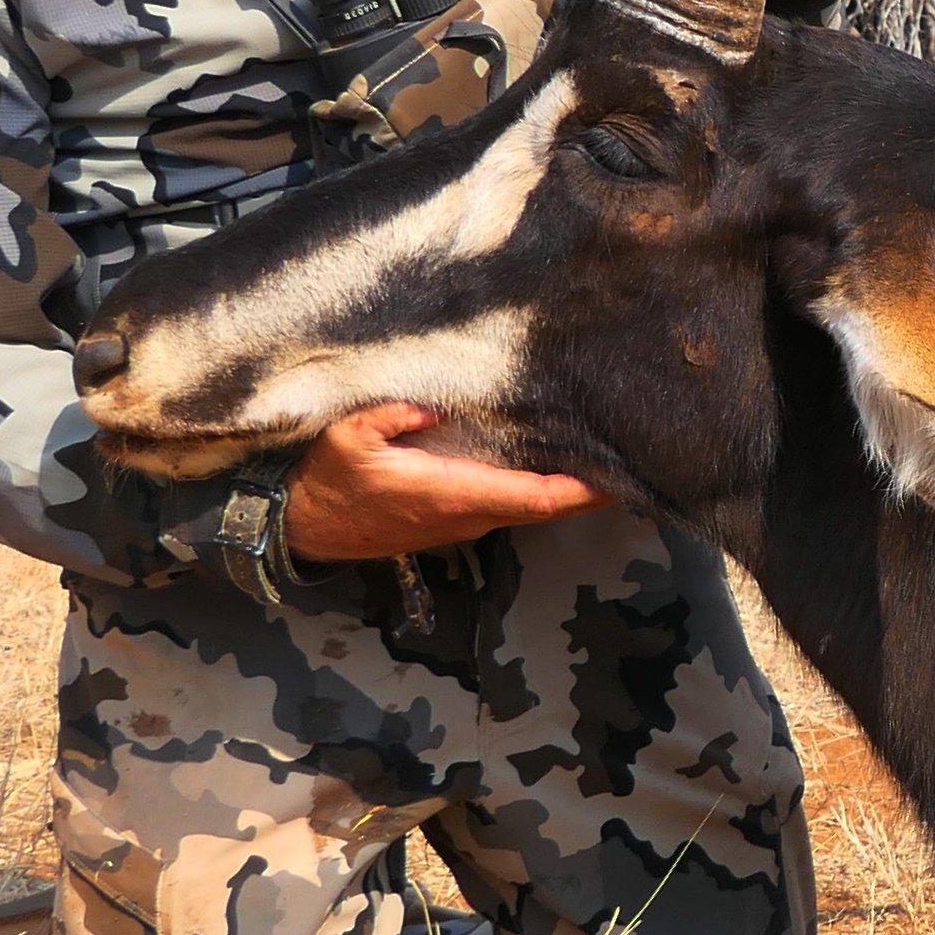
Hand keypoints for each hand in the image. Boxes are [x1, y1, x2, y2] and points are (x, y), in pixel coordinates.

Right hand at [281, 402, 608, 562]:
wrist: (302, 526)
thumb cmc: (326, 481)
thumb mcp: (348, 438)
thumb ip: (391, 417)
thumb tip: (433, 408)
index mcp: (454, 495)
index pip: (535, 498)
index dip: (581, 491)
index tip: (620, 477)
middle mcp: (468, 516)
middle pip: (545, 506)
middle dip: (589, 489)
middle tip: (632, 458)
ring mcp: (463, 523)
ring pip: (528, 507)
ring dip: (566, 488)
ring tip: (601, 455)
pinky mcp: (453, 520)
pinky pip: (508, 505)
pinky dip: (538, 489)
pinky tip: (554, 464)